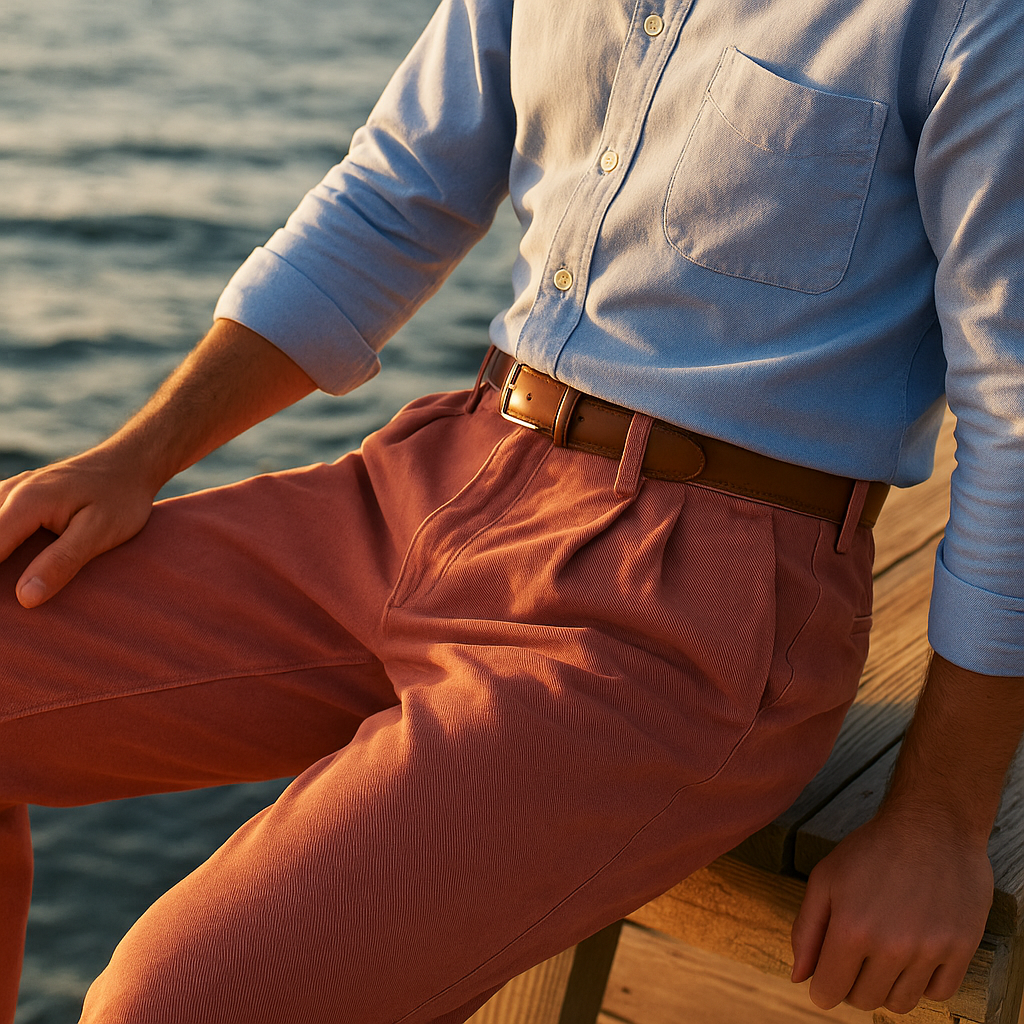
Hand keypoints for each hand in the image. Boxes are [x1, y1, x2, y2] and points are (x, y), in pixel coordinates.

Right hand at [0, 445, 156, 607]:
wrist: (130, 463)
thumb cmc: (121, 498)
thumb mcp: (100, 532)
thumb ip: (63, 562)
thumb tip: (25, 598)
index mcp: (26, 503)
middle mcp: (10, 493)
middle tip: (4, 610)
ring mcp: (10, 491)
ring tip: (6, 589)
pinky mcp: (16, 497)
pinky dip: (0, 541)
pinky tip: (9, 561)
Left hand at [790, 808, 992, 1013]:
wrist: (931, 825)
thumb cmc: (872, 849)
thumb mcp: (825, 879)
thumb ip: (806, 931)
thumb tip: (799, 977)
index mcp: (851, 930)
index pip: (828, 994)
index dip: (822, 987)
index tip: (828, 973)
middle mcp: (891, 947)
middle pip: (864, 1000)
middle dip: (853, 984)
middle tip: (858, 955)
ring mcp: (929, 950)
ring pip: (901, 1003)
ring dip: (887, 986)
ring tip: (885, 953)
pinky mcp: (961, 949)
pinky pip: (939, 994)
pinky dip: (923, 983)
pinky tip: (915, 954)